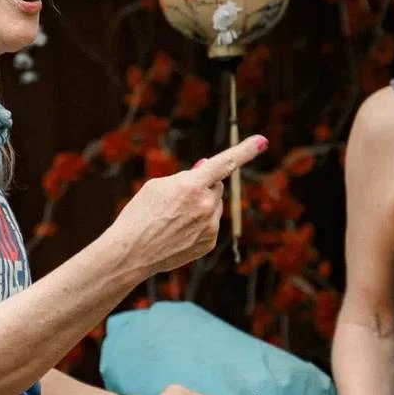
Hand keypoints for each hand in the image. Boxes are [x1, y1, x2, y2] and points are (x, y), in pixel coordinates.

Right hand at [106, 135, 268, 275]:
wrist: (131, 253)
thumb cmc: (140, 214)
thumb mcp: (157, 186)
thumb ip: (186, 176)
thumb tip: (207, 169)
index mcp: (192, 185)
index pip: (225, 163)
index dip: (246, 150)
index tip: (262, 141)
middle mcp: (206, 205)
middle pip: (216, 186)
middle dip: (204, 186)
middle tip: (178, 198)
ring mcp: (210, 226)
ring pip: (214, 205)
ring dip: (201, 205)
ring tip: (173, 219)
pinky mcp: (210, 242)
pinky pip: (210, 224)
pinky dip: (199, 223)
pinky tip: (178, 232)